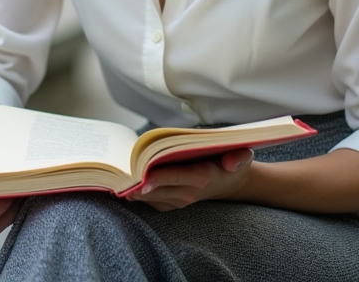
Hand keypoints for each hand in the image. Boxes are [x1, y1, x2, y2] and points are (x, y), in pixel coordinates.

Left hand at [124, 148, 253, 211]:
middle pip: (157, 189)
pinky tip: (124, 184)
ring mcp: (179, 200)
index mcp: (201, 177)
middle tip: (117, 174)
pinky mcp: (171, 203)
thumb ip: (239, 158)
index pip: (175, 178)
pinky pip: (150, 200)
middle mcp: (188, 192)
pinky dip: (137, 193)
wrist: (230, 182)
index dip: (157, 179)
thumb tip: (230, 162)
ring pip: (150, 197)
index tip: (140, 179)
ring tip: (116, 180)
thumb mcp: (242, 156)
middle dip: (136, 183)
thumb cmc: (230, 163)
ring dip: (133, 190)